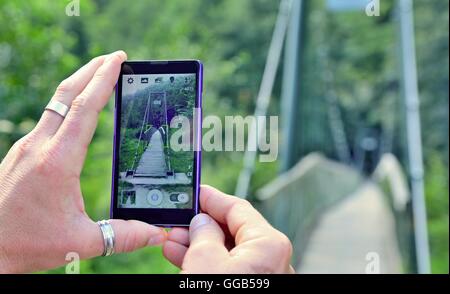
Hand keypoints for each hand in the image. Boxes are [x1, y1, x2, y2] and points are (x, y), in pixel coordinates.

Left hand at [0, 51, 166, 272]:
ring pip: (55, 103)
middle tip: (115, 57)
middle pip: (67, 93)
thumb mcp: (81, 242)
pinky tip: (77, 111)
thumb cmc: (26, 244)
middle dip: (92, 69)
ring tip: (100, 76)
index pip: (84, 108)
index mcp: (57, 161)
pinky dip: (68, 104)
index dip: (103, 80)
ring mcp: (27, 147)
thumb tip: (157, 233)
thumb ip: (124, 236)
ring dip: (79, 84)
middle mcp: (39, 146)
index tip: (119, 60)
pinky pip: (48, 118)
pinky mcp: (21, 153)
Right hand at [163, 185, 294, 273]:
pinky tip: (181, 257)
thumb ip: (203, 234)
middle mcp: (271, 258)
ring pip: (227, 251)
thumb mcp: (205, 261)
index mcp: (268, 243)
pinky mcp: (251, 285)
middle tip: (178, 221)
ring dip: (198, 245)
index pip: (237, 208)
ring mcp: (263, 275)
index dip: (212, 198)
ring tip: (172, 241)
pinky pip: (228, 268)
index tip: (194, 192)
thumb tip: (201, 222)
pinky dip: (207, 262)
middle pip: (232, 230)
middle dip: (201, 225)